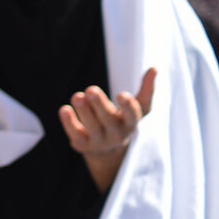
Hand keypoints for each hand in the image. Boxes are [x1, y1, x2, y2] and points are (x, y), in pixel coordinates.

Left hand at [58, 68, 155, 192]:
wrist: (108, 150)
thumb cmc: (123, 120)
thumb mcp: (138, 107)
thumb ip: (146, 89)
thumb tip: (154, 68)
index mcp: (131, 123)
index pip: (133, 115)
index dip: (128, 106)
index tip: (122, 94)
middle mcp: (117, 134)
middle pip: (108, 120)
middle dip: (99, 104)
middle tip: (91, 89)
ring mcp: (99, 141)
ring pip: (91, 127)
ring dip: (84, 111)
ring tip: (77, 96)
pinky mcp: (83, 145)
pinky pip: (75, 134)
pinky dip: (69, 122)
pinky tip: (64, 109)